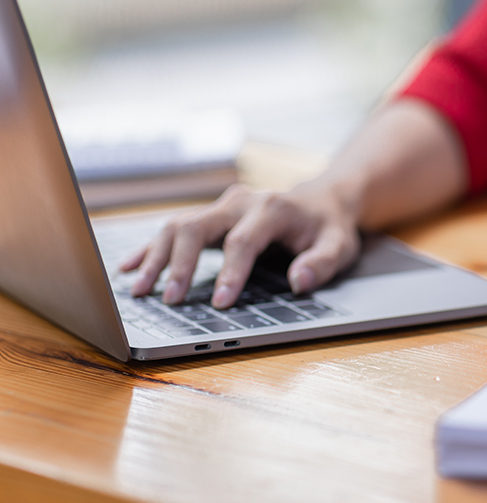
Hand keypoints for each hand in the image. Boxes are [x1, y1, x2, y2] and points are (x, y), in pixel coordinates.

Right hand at [121, 181, 360, 309]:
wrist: (322, 200)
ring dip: (157, 257)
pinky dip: (152, 248)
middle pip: (198, 227)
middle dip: (181, 264)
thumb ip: (322, 263)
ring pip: (180, 225)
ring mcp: (222, 206)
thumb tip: (300, 280)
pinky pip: (175, 228)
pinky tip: (130, 268)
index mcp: (272, 209)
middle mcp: (241, 202)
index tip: (220, 302)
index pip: (243, 241)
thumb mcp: (340, 246)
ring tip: (140, 290)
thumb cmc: (329, 227)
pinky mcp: (211, 215)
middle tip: (169, 299)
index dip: (231, 272)